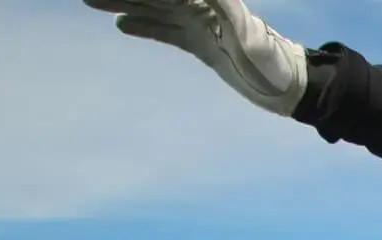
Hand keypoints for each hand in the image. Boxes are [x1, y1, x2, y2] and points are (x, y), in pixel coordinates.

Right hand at [83, 0, 308, 115]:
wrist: (289, 88)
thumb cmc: (272, 61)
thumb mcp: (246, 32)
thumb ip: (221, 3)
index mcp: (207, 1)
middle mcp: (200, 8)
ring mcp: (200, 26)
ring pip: (154, 10)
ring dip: (124, 3)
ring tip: (91, 0)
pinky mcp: (202, 46)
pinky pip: (167, 32)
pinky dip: (146, 27)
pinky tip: (122, 25)